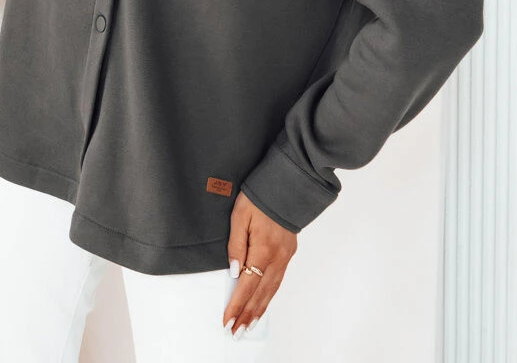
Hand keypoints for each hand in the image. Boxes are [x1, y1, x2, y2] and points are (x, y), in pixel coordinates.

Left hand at [223, 190, 297, 337]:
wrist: (287, 185)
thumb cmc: (260, 196)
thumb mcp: (240, 215)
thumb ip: (235, 245)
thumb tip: (234, 273)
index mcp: (263, 249)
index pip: (247, 285)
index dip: (237, 305)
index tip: (228, 320)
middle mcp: (277, 257)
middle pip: (260, 293)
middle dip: (247, 315)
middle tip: (236, 332)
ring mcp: (285, 256)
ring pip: (271, 290)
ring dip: (259, 310)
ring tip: (249, 325)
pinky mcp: (288, 253)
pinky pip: (278, 281)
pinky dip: (270, 296)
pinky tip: (263, 304)